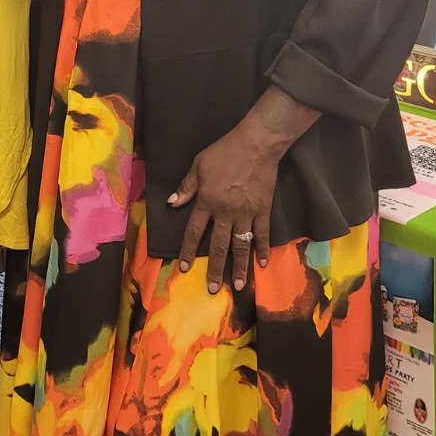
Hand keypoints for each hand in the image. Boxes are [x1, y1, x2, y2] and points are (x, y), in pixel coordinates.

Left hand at [170, 125, 279, 293]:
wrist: (256, 145)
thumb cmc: (224, 152)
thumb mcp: (199, 165)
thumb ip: (187, 186)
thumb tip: (172, 203)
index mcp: (207, 202)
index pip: (194, 231)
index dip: (187, 250)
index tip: (182, 268)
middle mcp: (225, 213)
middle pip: (218, 246)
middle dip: (214, 269)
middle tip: (211, 289)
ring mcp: (246, 214)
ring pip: (241, 246)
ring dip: (239, 267)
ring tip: (237, 286)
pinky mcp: (263, 211)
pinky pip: (262, 234)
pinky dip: (262, 249)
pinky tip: (262, 264)